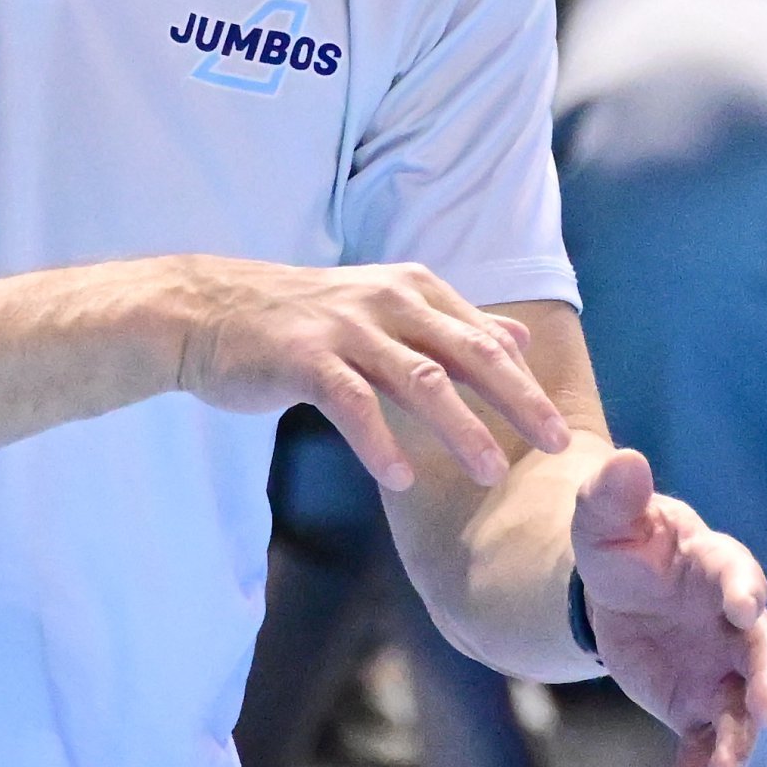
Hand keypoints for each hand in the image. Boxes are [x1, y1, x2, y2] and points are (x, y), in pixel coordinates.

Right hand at [176, 258, 570, 490]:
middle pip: (468, 352)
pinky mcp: (305, 359)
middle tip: (554, 443)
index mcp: (410, 289)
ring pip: (421, 379)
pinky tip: (400, 477)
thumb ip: (447, 325)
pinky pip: (354, 403)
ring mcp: (346, 328)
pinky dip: (380, 441)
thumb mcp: (380, 309)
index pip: (483, 337)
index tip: (557, 430)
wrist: (208, 310)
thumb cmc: (299, 318)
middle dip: (517, 399)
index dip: (524, 383)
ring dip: (461, 427)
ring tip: (491, 473)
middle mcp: (386, 301)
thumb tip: (517, 341)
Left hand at [571, 449, 766, 766]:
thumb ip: (612, 495)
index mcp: (716, 567)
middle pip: (764, 653)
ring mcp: (720, 670)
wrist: (610, 591)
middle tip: (762, 703)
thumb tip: (625, 459)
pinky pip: (701, 748)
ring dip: (740, 742)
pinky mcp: (696, 707)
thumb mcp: (601, 518)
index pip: (742, 575)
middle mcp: (732, 624)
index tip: (745, 605)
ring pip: (743, 711)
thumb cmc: (619, 544)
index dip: (745, 589)